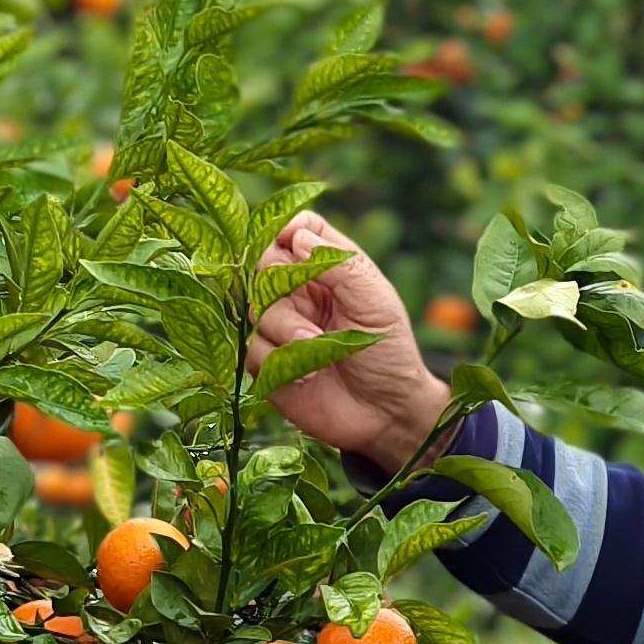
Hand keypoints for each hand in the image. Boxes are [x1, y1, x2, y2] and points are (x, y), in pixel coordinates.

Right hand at [250, 212, 457, 469]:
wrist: (387, 413)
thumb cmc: (389, 352)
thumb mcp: (376, 302)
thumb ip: (340, 266)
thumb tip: (296, 236)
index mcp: (329, 269)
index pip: (297, 230)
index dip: (289, 231)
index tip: (294, 243)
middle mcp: (300, 293)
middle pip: (264, 265)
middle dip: (279, 283)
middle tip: (308, 306)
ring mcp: (282, 327)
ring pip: (257, 309)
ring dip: (287, 329)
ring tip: (319, 349)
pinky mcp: (269, 363)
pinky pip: (253, 349)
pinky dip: (280, 360)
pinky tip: (310, 374)